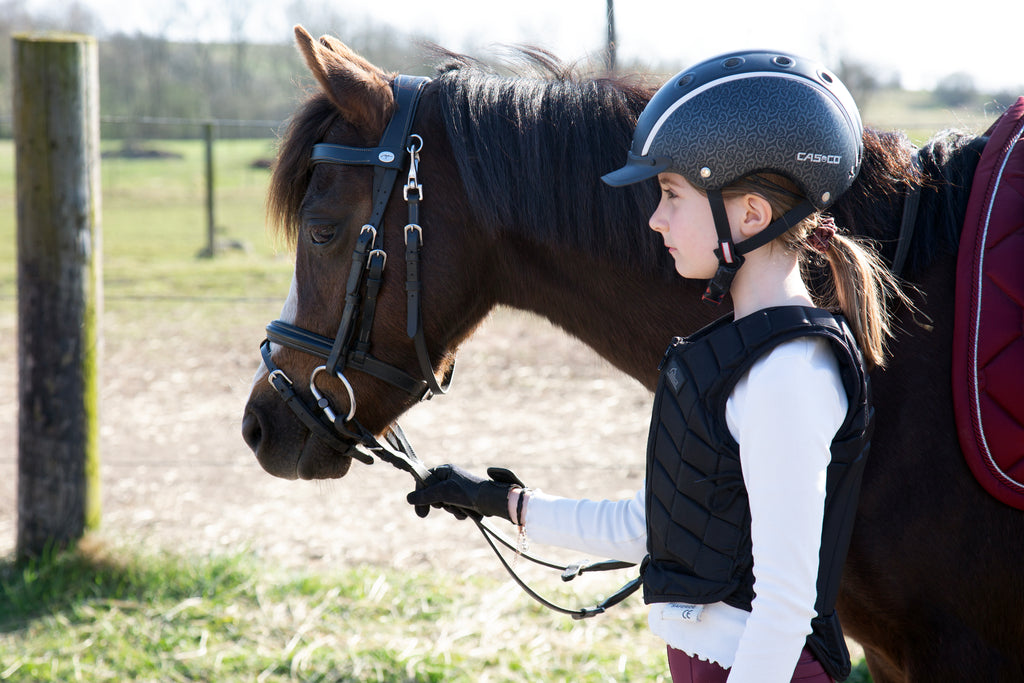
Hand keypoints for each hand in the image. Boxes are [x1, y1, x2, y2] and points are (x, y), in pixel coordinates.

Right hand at [407, 465, 523, 520]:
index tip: (417, 505)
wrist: (491, 501)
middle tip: (441, 507)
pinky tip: (465, 512)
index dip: (420, 491)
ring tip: (458, 507)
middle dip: (437, 502)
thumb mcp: (444, 492)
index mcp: (445, 470)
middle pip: (432, 492)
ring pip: (443, 503)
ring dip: (449, 508)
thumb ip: (426, 496)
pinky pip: (454, 508)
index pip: (425, 479)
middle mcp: (451, 478)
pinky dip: (457, 512)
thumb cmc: (468, 492)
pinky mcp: (465, 500)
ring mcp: (458, 489)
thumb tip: (409, 499)